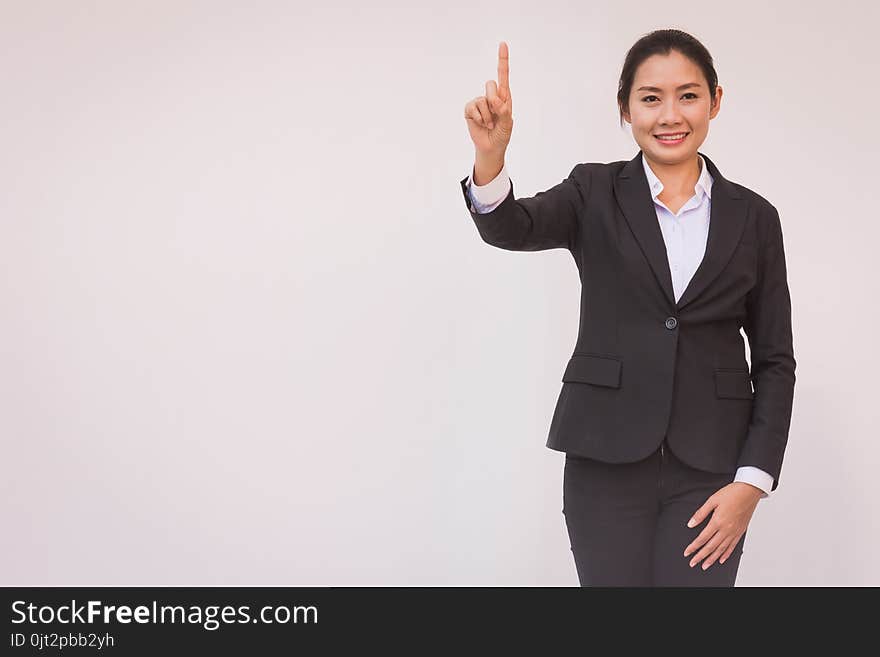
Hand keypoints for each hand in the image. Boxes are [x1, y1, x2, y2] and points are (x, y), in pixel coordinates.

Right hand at [463, 41, 513, 156]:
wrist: (491, 148)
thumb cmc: (502, 134)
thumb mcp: (507, 124)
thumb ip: (504, 112)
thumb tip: (496, 101)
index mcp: (504, 96)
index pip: (503, 75)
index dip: (502, 59)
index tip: (502, 44)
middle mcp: (492, 97)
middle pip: (491, 85)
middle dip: (493, 100)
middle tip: (495, 115)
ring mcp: (480, 102)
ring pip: (482, 99)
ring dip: (486, 116)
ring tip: (489, 124)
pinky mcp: (470, 109)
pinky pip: (472, 107)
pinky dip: (477, 118)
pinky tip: (481, 124)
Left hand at [682, 482, 761, 569]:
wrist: (750, 491)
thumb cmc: (732, 493)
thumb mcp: (712, 500)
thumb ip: (700, 513)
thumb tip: (691, 524)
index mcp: (718, 521)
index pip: (702, 538)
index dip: (694, 547)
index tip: (687, 552)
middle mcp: (727, 529)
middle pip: (711, 547)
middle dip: (701, 556)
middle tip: (693, 563)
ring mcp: (734, 531)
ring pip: (722, 549)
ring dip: (712, 558)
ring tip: (705, 565)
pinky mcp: (740, 531)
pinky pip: (732, 546)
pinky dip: (726, 554)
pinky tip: (721, 559)